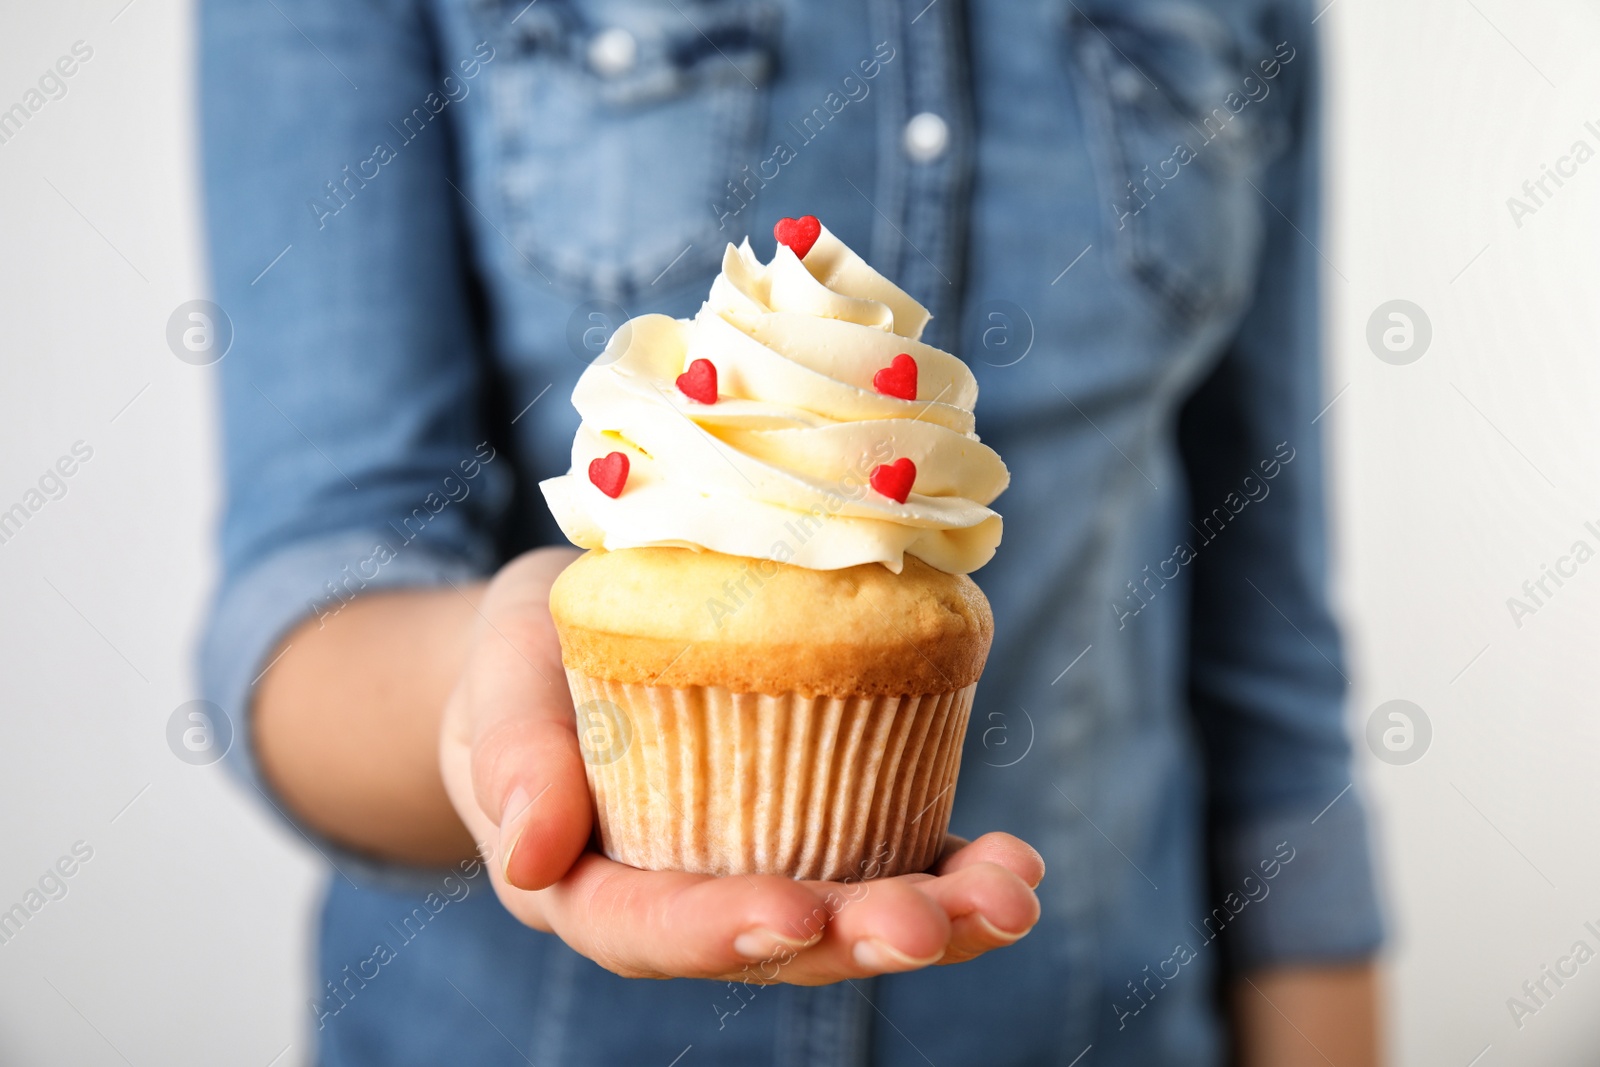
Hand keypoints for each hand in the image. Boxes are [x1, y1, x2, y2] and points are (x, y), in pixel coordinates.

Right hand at [439, 547, 1044, 982]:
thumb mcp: (497, 683)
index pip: (645, 928)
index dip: (719, 930)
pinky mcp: (808, 833)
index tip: (795, 912)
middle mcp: (676, 902)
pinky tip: (1011, 864)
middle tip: (932, 923)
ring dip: (931, 918)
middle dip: (856, 940)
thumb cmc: (519, 662)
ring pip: (840, 922)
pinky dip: (946, 870)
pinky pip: (878, 864)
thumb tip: (532, 854)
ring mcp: (748, 872)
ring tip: (1008, 896)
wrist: (559, 643)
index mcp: (585, 886)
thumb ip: (508, 757)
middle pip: (765, 946)